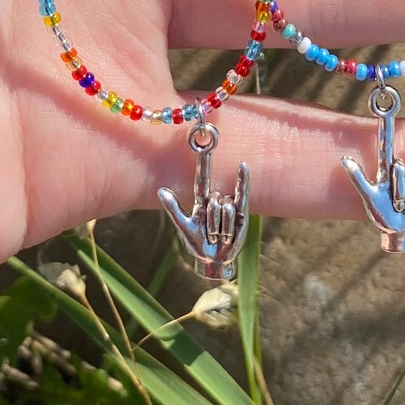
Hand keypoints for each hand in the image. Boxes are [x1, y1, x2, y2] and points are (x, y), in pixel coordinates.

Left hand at [157, 134, 249, 280]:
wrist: (214, 260)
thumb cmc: (197, 245)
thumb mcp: (185, 227)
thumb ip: (174, 209)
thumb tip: (161, 189)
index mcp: (201, 200)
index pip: (202, 178)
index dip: (204, 162)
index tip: (203, 145)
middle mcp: (216, 199)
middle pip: (214, 199)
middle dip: (212, 221)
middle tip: (210, 236)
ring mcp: (229, 205)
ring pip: (224, 206)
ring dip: (220, 227)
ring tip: (219, 237)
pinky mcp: (241, 213)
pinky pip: (242, 195)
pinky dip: (243, 180)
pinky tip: (243, 166)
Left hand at [341, 98, 404, 252]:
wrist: (401, 230)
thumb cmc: (383, 215)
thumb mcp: (369, 197)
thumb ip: (358, 178)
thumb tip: (344, 159)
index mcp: (383, 169)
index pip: (384, 144)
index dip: (385, 127)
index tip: (384, 110)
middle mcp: (398, 167)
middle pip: (397, 167)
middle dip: (397, 189)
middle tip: (396, 204)